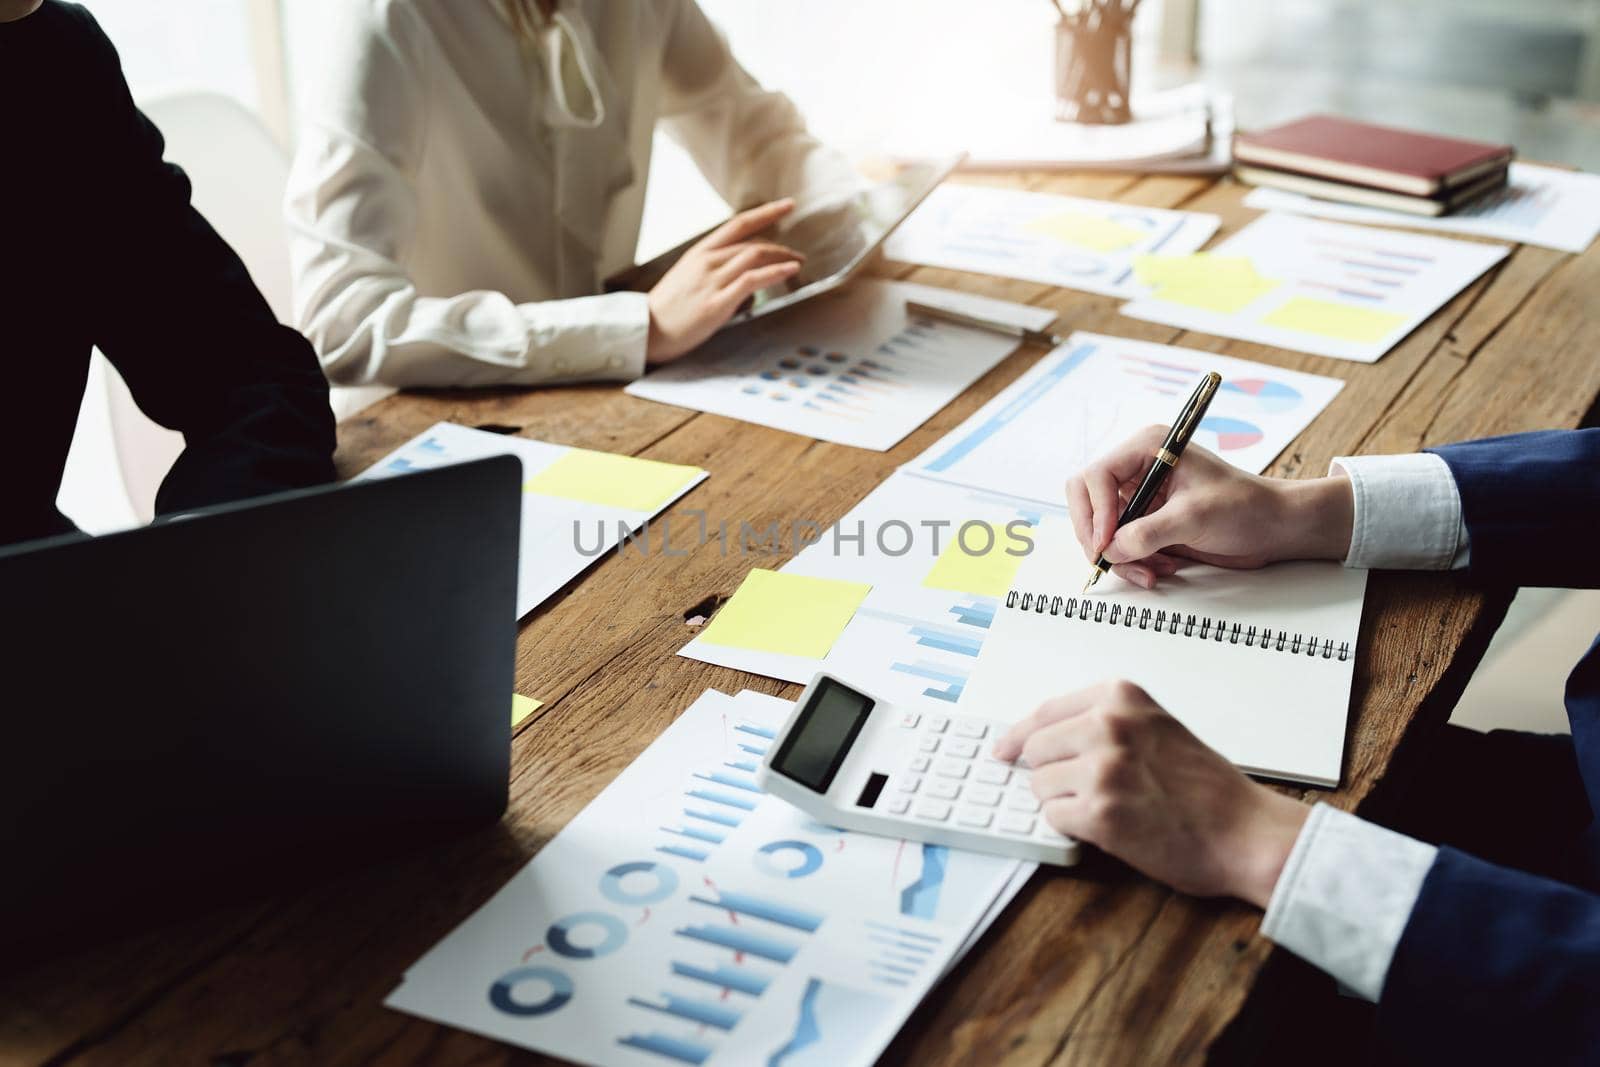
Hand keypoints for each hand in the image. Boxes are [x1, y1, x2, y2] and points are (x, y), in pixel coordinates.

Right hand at [645, 199, 804, 363]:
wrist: (644, 331)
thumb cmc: (666, 310)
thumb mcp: (688, 280)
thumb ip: (715, 275)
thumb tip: (744, 287)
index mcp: (699, 252)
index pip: (738, 224)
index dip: (766, 212)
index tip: (787, 205)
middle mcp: (707, 261)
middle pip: (753, 242)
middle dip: (780, 247)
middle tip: (798, 254)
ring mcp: (712, 280)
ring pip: (755, 256)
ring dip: (783, 257)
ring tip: (798, 264)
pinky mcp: (717, 302)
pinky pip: (752, 280)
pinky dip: (776, 272)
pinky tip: (790, 270)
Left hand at [993, 680, 1308, 906]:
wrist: (1246, 833)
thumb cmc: (1206, 788)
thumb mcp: (1156, 728)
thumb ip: (1105, 723)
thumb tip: (1043, 739)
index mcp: (1120, 697)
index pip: (1044, 712)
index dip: (1020, 736)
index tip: (1005, 749)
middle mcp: (1108, 725)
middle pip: (1035, 749)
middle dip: (1048, 773)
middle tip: (1078, 790)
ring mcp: (1102, 769)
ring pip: (1039, 786)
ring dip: (1063, 802)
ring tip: (1105, 809)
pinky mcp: (1100, 814)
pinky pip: (1054, 818)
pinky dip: (1073, 827)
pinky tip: (1107, 827)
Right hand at [1066, 426, 1353, 588]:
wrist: (1274, 527)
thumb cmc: (1245, 507)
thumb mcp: (1194, 517)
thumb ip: (1147, 533)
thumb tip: (1110, 550)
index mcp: (1147, 449)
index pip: (1095, 477)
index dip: (1094, 512)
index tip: (1106, 544)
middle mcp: (1138, 469)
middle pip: (1088, 502)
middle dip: (1098, 536)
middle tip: (1110, 562)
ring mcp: (1142, 497)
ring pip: (1102, 530)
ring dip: (1122, 556)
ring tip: (1152, 572)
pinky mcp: (1148, 522)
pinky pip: (1121, 546)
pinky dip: (1134, 563)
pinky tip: (1161, 569)